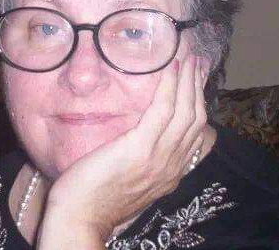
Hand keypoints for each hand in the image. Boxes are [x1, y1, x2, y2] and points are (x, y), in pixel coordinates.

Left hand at [37, 54, 207, 248]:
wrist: (79, 218)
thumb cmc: (97, 199)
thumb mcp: (132, 180)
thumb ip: (145, 160)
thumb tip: (144, 137)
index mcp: (171, 173)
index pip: (195, 132)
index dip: (199, 103)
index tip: (197, 82)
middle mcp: (172, 165)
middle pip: (196, 118)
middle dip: (198, 87)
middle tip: (198, 63)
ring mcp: (159, 158)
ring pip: (185, 111)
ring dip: (189, 81)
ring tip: (189, 58)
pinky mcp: (140, 148)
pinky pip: (163, 110)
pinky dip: (170, 86)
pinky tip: (170, 68)